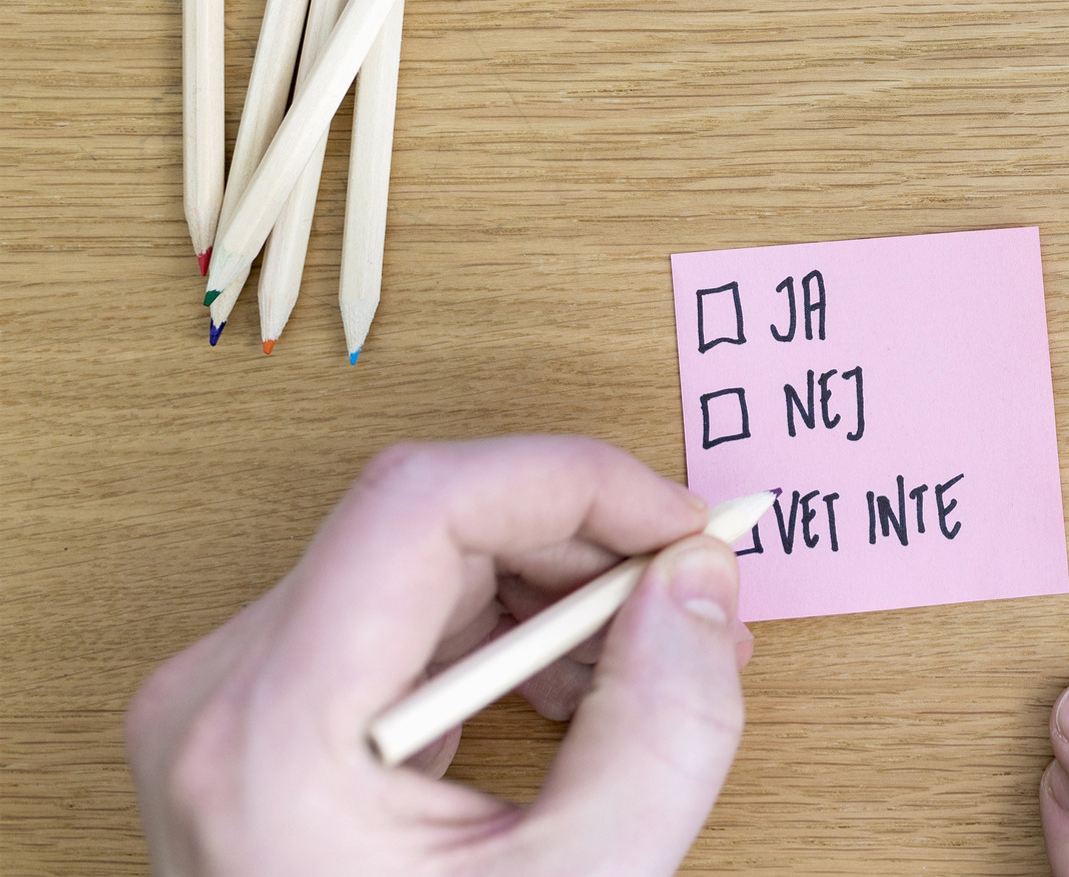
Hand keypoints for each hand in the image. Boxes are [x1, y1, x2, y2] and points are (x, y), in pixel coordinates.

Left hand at [125, 436, 753, 876]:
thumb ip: (665, 726)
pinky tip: (578, 699)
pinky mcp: (260, 724)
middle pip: (427, 521)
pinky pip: (398, 617)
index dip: (576, 483)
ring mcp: (228, 709)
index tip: (682, 528)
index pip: (423, 502)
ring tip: (646, 671)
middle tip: (694, 600)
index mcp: (269, 733)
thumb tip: (701, 585)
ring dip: (555, 590)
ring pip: (419, 559)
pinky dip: (505, 635)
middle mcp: (220, 697)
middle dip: (585, 544)